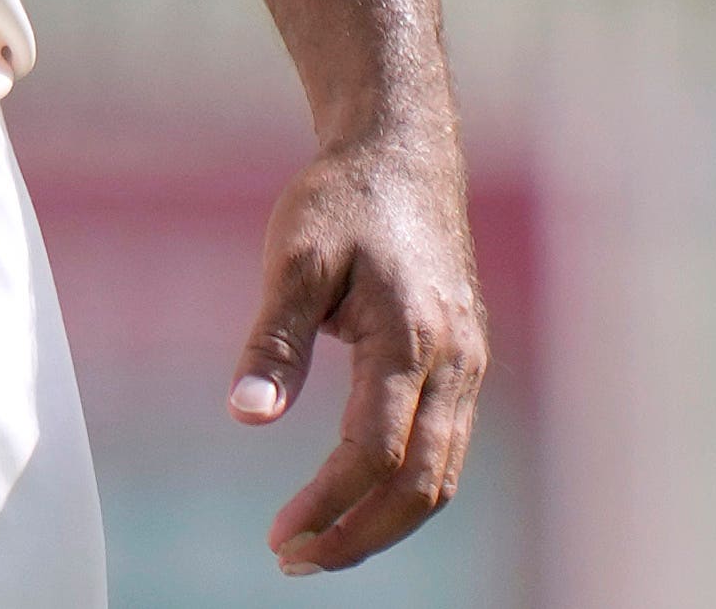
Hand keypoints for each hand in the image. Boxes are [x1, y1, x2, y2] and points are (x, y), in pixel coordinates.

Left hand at [231, 119, 485, 571]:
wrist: (403, 155)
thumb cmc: (342, 202)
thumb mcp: (292, 256)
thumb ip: (272, 339)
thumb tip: (246, 415)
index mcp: (411, 339)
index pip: (373, 452)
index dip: (328, 503)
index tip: (278, 537)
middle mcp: (456, 363)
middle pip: (422, 485)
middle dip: (361, 535)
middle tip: (294, 561)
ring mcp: (470, 367)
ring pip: (442, 475)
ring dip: (385, 523)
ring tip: (319, 545)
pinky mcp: (466, 366)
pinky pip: (446, 449)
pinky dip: (406, 489)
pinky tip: (357, 500)